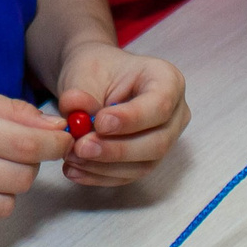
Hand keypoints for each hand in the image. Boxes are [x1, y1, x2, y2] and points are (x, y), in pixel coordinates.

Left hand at [53, 45, 188, 187]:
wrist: (95, 82)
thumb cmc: (98, 70)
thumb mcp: (84, 71)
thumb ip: (81, 92)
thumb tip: (76, 108)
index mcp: (167, 80)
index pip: (160, 105)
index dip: (131, 119)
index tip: (99, 123)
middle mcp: (174, 113)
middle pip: (157, 142)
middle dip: (117, 150)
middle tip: (81, 147)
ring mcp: (165, 140)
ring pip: (144, 165)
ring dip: (105, 166)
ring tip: (71, 157)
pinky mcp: (148, 160)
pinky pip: (129, 175)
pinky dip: (100, 176)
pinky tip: (75, 170)